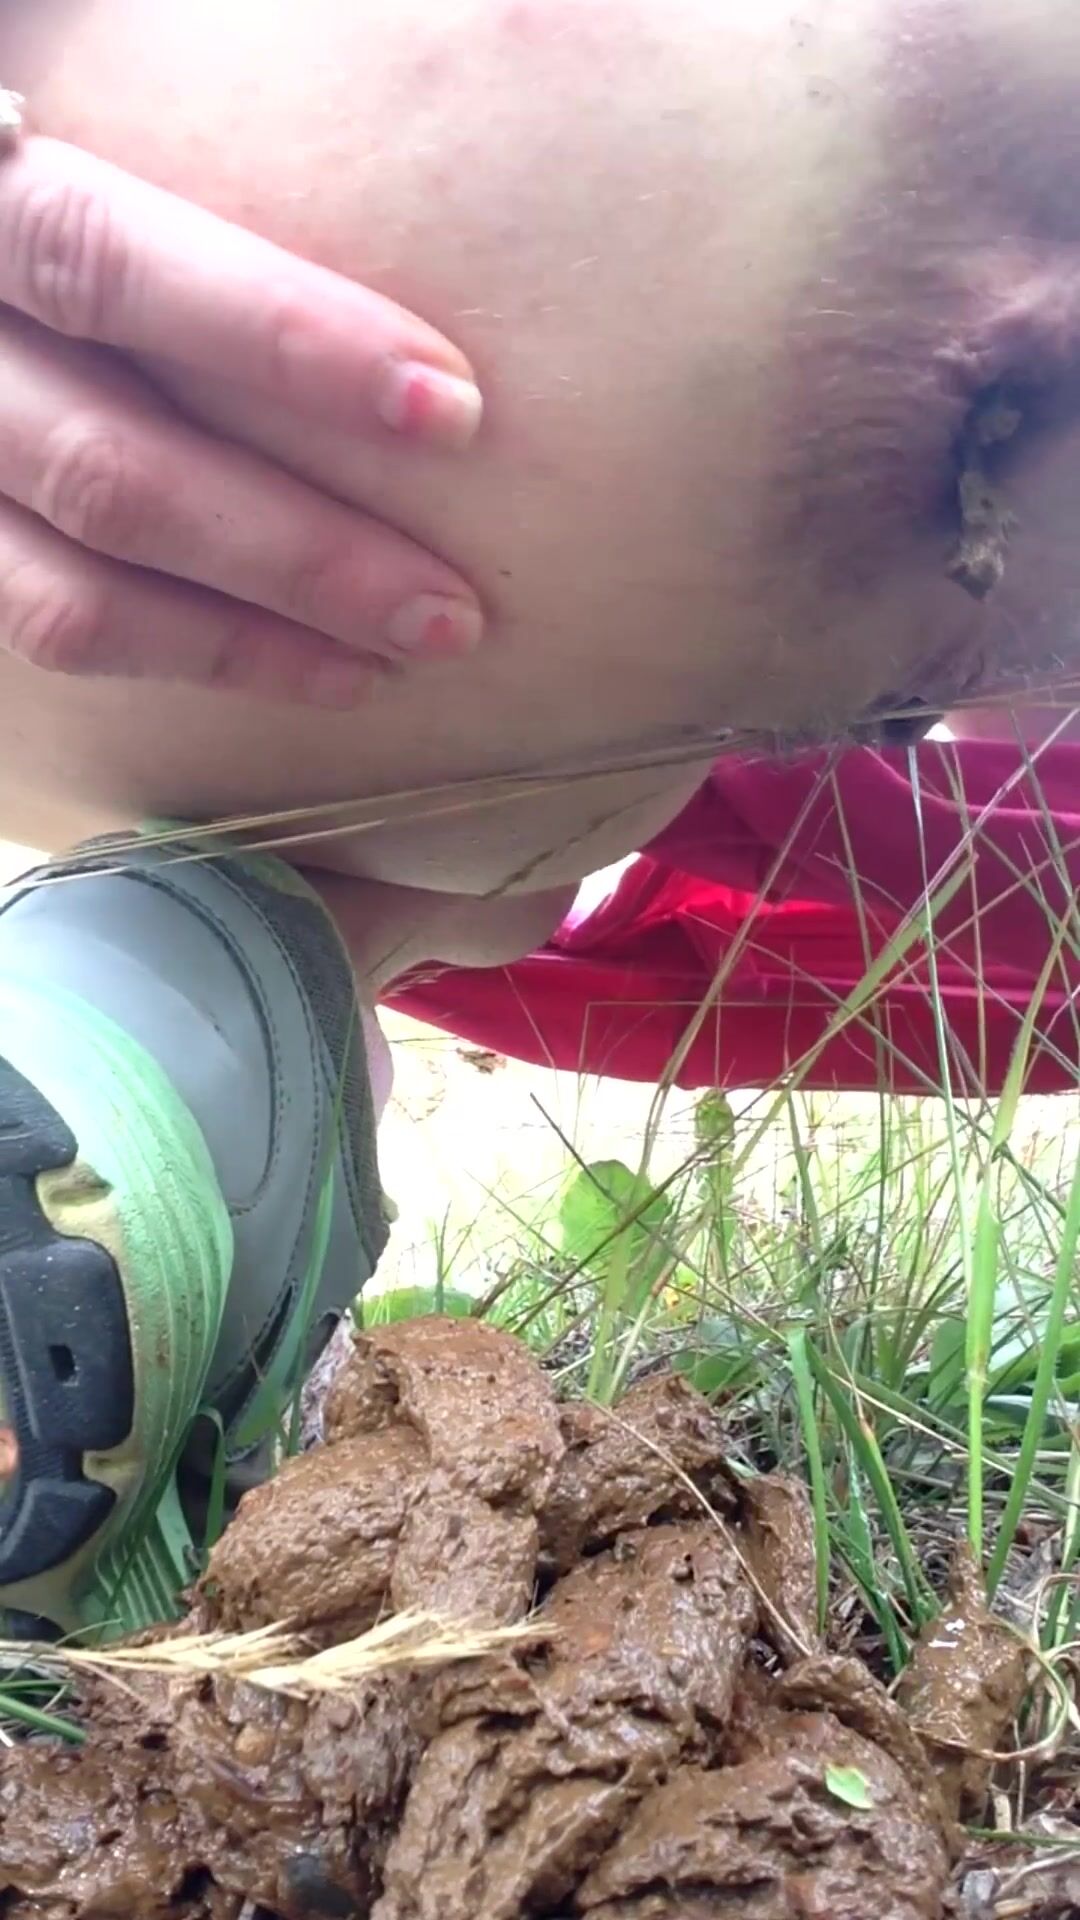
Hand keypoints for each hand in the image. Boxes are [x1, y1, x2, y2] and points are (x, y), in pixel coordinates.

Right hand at [0, 127, 485, 704]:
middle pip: (108, 468)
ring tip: (406, 651)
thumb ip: (189, 174)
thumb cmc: (64, 183)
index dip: (279, 333)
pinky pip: (58, 627)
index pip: (102, 260)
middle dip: (300, 551)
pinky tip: (321, 665)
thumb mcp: (100, 130)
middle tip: (453, 610)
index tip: (449, 407)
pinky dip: (199, 656)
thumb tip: (405, 73)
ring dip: (257, 636)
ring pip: (78, 587)